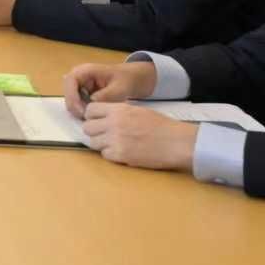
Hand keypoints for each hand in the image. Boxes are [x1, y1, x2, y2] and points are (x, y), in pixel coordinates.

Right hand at [62, 60, 158, 119]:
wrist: (133, 79)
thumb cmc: (126, 80)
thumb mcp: (119, 88)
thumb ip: (106, 95)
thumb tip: (92, 102)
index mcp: (86, 70)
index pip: (70, 81)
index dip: (72, 96)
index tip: (81, 111)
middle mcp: (79, 76)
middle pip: (68, 92)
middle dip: (74, 106)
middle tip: (86, 119)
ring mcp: (80, 85)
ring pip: (71, 99)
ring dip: (78, 109)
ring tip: (91, 118)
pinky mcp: (83, 93)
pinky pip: (77, 103)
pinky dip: (82, 110)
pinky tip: (92, 115)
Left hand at [80, 103, 198, 170]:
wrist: (176, 142)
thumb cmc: (161, 126)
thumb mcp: (137, 110)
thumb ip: (119, 112)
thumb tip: (104, 116)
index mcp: (118, 110)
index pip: (90, 110)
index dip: (92, 116)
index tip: (98, 121)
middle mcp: (113, 123)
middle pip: (87, 128)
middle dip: (94, 132)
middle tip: (104, 135)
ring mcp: (115, 140)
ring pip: (93, 143)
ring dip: (101, 144)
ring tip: (115, 144)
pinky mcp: (120, 155)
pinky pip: (105, 155)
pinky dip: (111, 155)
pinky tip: (122, 152)